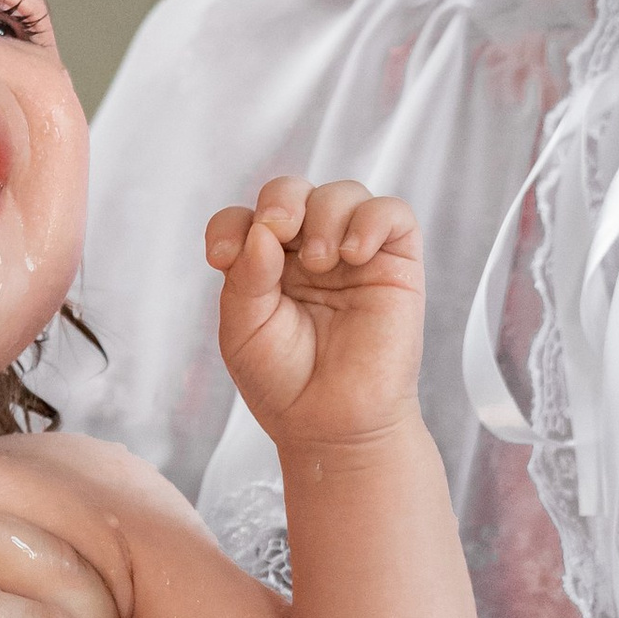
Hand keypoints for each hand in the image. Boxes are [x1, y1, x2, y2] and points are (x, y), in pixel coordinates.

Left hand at [205, 176, 425, 447]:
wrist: (333, 425)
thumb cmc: (285, 382)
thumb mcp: (243, 329)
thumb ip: (246, 277)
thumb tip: (263, 231)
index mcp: (264, 266)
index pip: (244, 218)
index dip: (231, 225)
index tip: (222, 258)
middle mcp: (306, 254)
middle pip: (292, 192)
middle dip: (282, 201)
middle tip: (279, 230)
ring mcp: (352, 256)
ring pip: (342, 194)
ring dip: (326, 215)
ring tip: (323, 263)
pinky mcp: (395, 264)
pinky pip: (392, 213)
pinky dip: (371, 220)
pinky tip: (353, 254)